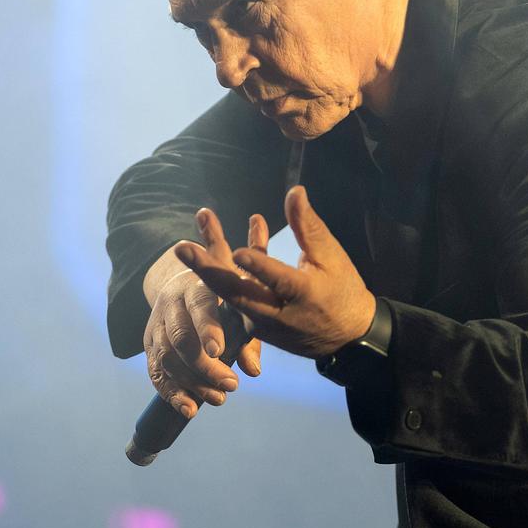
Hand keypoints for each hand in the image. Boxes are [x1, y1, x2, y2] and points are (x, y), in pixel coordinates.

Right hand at [140, 209, 266, 417]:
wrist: (182, 286)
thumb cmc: (221, 301)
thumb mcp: (238, 310)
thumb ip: (248, 338)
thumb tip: (253, 371)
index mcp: (196, 288)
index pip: (199, 307)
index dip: (207, 329)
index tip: (218, 352)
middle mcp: (171, 305)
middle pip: (180, 338)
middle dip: (204, 367)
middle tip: (231, 386)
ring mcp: (156, 326)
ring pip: (166, 358)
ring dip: (192, 384)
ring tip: (219, 399)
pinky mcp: (149, 346)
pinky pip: (155, 372)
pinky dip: (171, 394)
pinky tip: (189, 409)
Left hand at [177, 185, 375, 359]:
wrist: (346, 336)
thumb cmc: (342, 288)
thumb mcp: (331, 257)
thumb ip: (308, 226)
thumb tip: (294, 191)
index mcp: (305, 296)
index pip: (278, 281)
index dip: (259, 267)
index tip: (239, 252)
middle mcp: (279, 315)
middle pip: (238, 294)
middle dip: (207, 270)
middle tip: (182, 248)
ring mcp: (264, 326)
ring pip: (229, 297)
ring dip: (206, 270)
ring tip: (184, 246)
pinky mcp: (255, 329)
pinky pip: (234, 300)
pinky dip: (219, 276)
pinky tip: (206, 249)